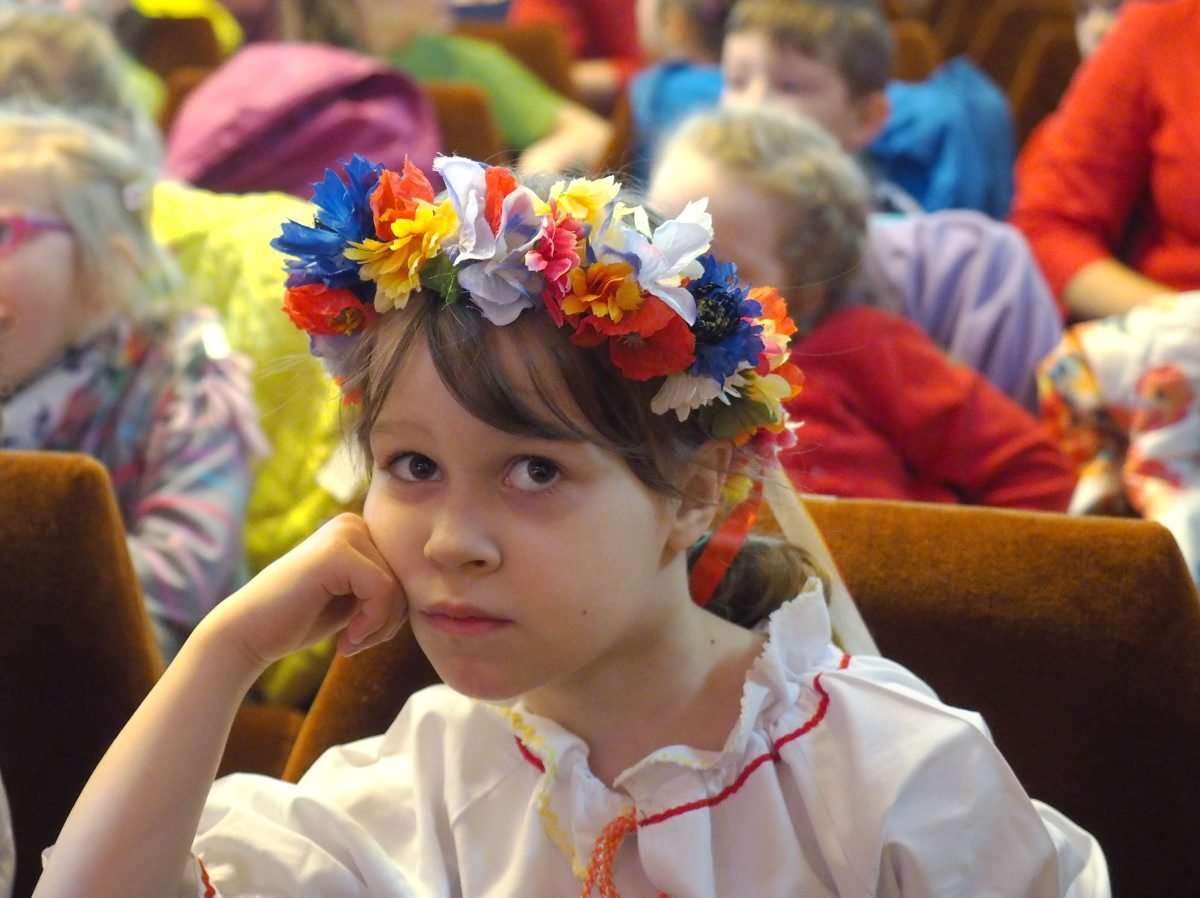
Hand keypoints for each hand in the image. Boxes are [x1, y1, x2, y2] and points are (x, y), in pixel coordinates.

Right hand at [205, 514, 406, 676]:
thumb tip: (438, 587)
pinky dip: (372, 623)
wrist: (248, 634)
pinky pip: (383, 591)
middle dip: (390, 619)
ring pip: (399, 586)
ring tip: (351, 641)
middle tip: (358, 642)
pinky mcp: (337, 553)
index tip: (367, 635)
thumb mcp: (356, 598)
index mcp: (361, 530)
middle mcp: (353, 523)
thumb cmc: (301, 620)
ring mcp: (344, 533)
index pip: (407, 572)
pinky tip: (345, 639)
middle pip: (407, 577)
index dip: (396, 611)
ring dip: (381, 626)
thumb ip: (387, 586)